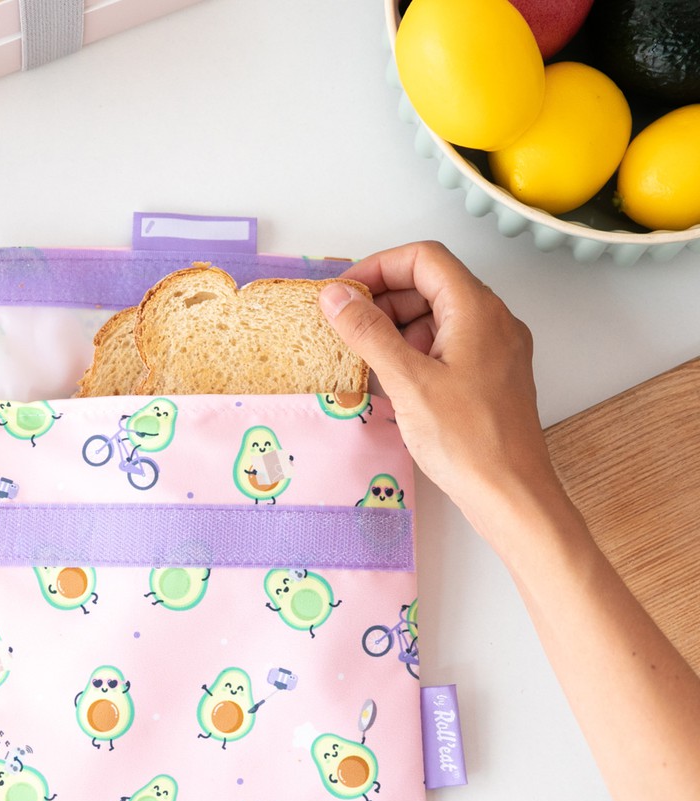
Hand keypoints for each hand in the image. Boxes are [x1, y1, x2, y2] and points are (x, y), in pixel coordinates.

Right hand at [319, 241, 563, 542]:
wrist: (511, 494)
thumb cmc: (467, 441)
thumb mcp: (408, 381)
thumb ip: (369, 333)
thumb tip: (336, 296)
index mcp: (477, 310)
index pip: (424, 259)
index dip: (379, 267)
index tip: (344, 295)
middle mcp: (492, 321)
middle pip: (431, 284)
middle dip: (384, 300)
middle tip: (346, 328)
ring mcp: (494, 350)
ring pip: (437, 317)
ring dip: (396, 328)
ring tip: (363, 358)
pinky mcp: (489, 377)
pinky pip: (447, 347)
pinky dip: (414, 352)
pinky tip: (389, 381)